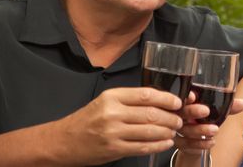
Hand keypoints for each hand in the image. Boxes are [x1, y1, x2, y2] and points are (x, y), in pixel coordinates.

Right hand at [49, 87, 182, 165]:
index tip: (177, 102)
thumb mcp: (106, 101)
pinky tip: (165, 143)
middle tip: (179, 119)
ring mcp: (113, 132)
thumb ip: (129, 100)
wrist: (63, 141)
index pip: (146, 95)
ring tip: (174, 130)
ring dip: (166, 131)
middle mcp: (112, 113)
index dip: (166, 99)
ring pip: (149, 130)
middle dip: (170, 117)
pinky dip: (158, 145)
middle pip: (151, 113)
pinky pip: (142, 147)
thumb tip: (159, 100)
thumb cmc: (87, 120)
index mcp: (112, 97)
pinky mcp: (113, 149)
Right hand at [174, 93, 242, 154]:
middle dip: (193, 111)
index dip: (186, 96)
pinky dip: (199, 144)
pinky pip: (186, 144)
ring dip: (200, 130)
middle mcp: (179, 114)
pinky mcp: (179, 142)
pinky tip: (210, 142)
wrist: (197, 140)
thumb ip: (228, 107)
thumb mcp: (217, 111)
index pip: (182, 97)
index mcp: (186, 102)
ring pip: (185, 129)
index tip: (192, 96)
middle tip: (205, 111)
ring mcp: (178, 129)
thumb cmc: (205, 120)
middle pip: (182, 112)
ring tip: (214, 130)